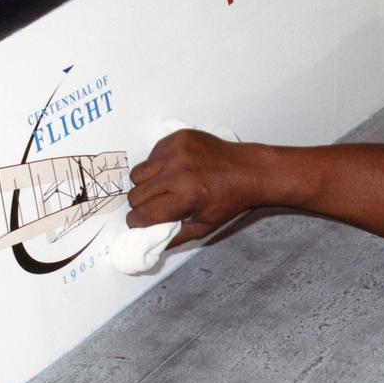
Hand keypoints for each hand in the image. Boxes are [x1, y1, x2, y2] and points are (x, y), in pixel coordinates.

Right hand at [126, 129, 263, 245]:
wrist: (248, 170)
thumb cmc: (228, 201)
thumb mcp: (204, 227)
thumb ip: (174, 237)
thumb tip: (148, 244)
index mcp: (187, 196)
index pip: (144, 213)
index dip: (138, 222)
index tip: (139, 223)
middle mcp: (179, 171)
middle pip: (136, 194)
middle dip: (141, 205)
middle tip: (154, 206)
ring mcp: (177, 151)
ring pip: (138, 173)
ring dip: (146, 184)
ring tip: (164, 188)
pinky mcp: (177, 137)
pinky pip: (151, 155)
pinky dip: (157, 166)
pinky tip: (175, 171)